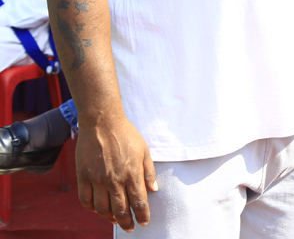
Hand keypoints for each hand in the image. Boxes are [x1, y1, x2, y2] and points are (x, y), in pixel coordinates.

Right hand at [75, 115, 156, 232]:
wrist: (102, 123)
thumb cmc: (126, 135)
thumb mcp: (144, 150)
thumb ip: (148, 172)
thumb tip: (153, 190)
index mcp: (132, 173)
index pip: (139, 202)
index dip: (142, 215)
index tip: (144, 222)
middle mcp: (115, 179)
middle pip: (120, 210)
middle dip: (126, 222)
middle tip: (129, 227)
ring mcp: (97, 179)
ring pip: (102, 208)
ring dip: (109, 218)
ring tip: (115, 220)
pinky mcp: (83, 176)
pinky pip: (85, 199)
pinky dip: (91, 208)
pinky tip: (97, 209)